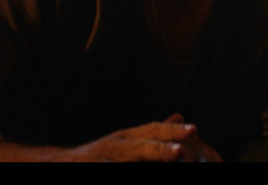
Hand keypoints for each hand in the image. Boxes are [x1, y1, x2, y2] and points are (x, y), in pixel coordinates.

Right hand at [65, 113, 219, 161]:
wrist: (56, 165)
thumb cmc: (101, 155)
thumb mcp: (127, 141)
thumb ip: (152, 134)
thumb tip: (179, 115)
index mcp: (126, 138)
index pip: (151, 130)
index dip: (172, 130)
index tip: (194, 129)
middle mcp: (113, 146)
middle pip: (138, 147)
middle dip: (160, 149)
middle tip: (181, 152)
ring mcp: (98, 161)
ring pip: (122, 163)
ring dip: (142, 163)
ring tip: (171, 157)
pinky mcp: (87, 170)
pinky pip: (106, 171)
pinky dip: (115, 169)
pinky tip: (121, 168)